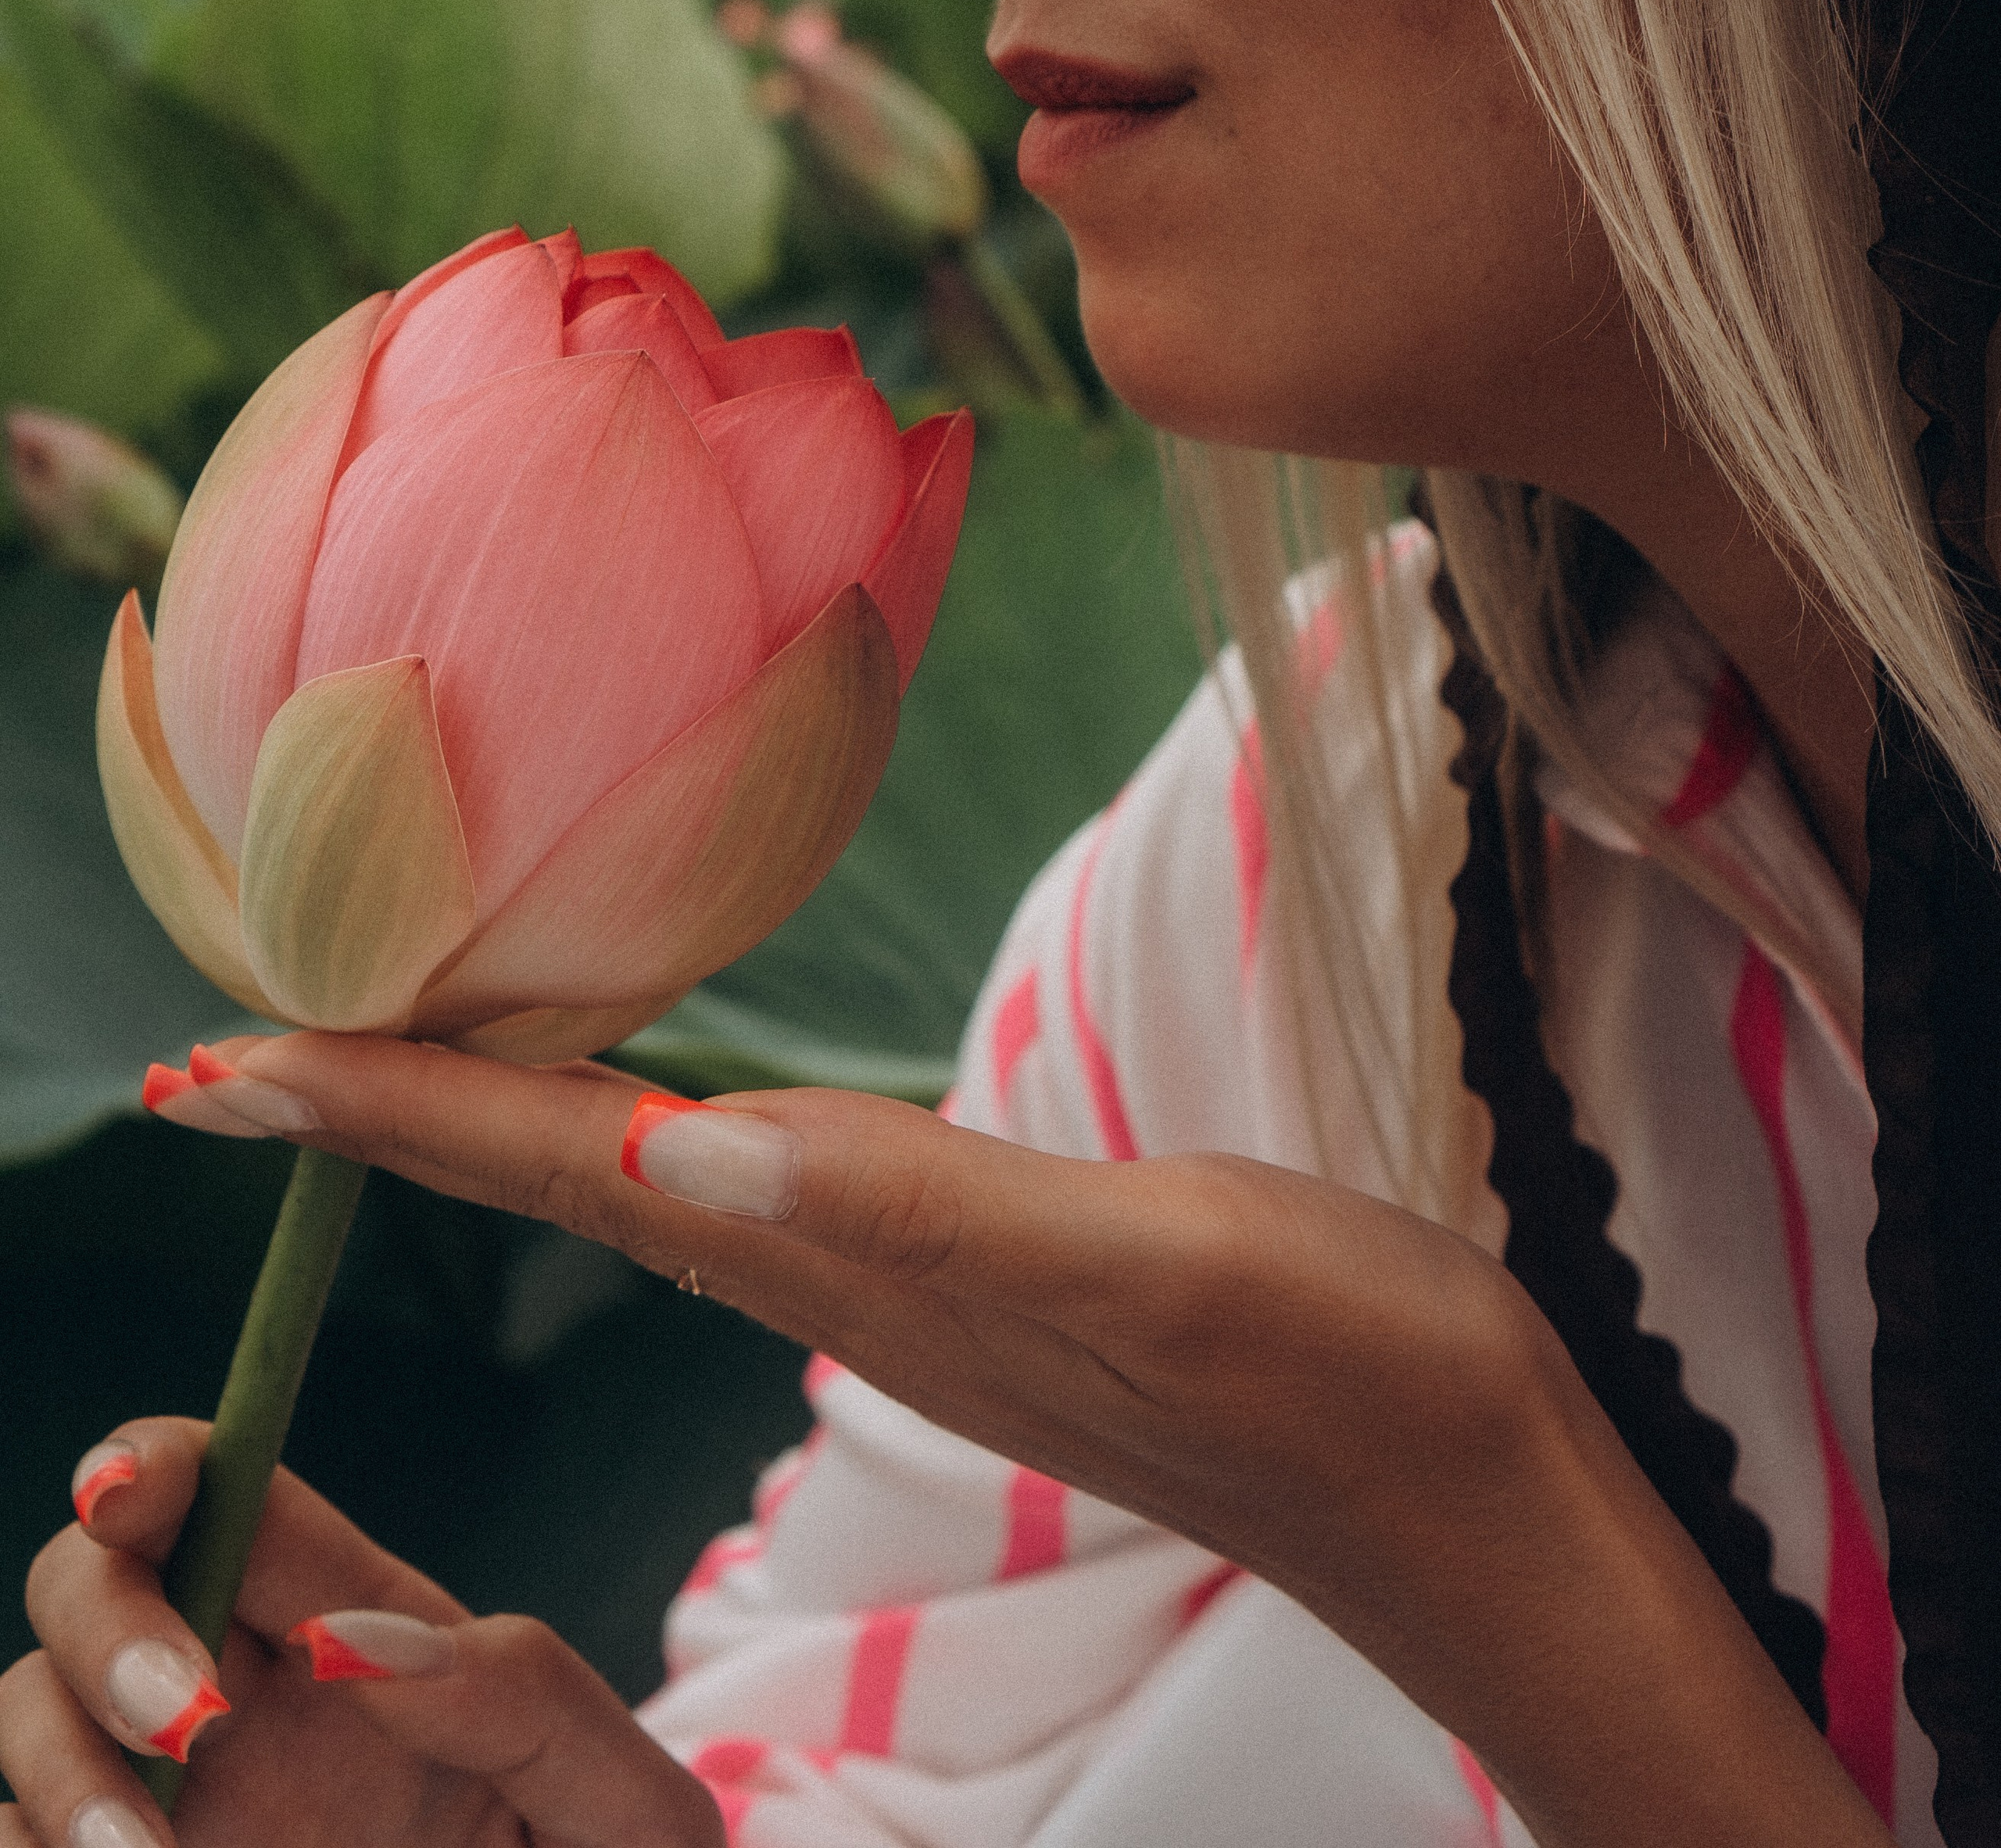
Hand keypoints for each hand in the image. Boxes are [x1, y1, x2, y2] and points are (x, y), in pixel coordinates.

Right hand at [0, 1416, 720, 1847]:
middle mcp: (239, 1707)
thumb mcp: (624, 1816)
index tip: (120, 1491)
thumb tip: (349, 1639)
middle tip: (194, 1724)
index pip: (227, 1488)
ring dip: (58, 1775)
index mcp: (356, 1638)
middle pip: (87, 1582)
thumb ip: (529, 1700)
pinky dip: (28, 1845)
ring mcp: (166, 1813)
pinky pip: (6, 1842)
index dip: (153, 1462)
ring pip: (22, 1720)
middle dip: (104, 1629)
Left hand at [162, 1035, 1888, 1847]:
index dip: (386, 1115)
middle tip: (225, 1058)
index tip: (208, 1068)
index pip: (565, 1174)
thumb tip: (676, 1144)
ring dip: (494, 1127)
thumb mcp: (1157, 1265)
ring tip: (380, 1062)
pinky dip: (637, 1136)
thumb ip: (922, 1210)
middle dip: (388, 1119)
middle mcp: (843, 1285)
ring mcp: (904, 1292)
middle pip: (558, 1186)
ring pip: (639, 1192)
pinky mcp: (972, 1285)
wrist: (1459, 1495)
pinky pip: (743, 1195)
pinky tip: (633, 1113)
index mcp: (853, 1266)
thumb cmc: (1344, 1369)